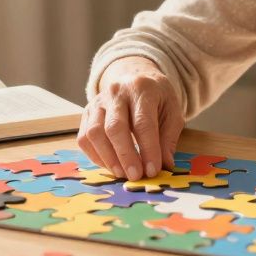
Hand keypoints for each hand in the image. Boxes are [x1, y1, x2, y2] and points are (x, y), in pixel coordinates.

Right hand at [77, 56, 184, 181]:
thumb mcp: (172, 112)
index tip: (152, 171)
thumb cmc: (156, 99)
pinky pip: (84, 138)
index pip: (143, 122)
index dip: (148, 149)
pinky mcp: (86, 112)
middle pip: (115, 127)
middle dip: (125, 156)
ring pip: (94, 133)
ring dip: (108, 158)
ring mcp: (98, 102)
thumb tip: (165, 165)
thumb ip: (168, 139)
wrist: (136, 78)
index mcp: (142, 89)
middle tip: (135, 176)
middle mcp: (116, 92)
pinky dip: (96, 156)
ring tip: (122, 174)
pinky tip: (110, 165)